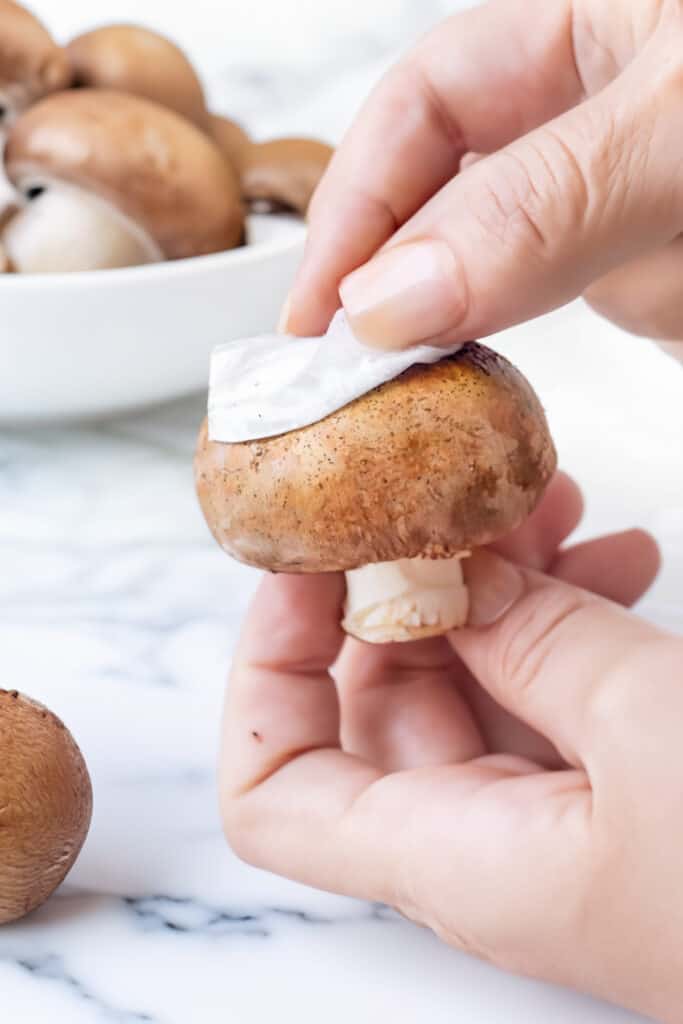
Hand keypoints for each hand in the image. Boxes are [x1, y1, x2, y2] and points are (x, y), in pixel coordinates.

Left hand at [219, 472, 682, 1018]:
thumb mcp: (653, 728)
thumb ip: (536, 641)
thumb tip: (448, 573)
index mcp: (458, 858)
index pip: (275, 789)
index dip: (266, 670)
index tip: (307, 565)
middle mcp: (484, 844)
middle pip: (372, 706)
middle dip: (399, 586)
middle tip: (450, 497)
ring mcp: (551, 816)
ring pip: (470, 682)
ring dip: (491, 587)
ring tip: (549, 502)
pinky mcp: (615, 787)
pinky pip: (551, 690)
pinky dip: (563, 617)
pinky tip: (617, 557)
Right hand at [282, 0, 682, 360]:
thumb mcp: (676, 129)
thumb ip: (540, 203)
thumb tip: (390, 298)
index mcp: (588, 27)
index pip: (423, 103)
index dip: (354, 204)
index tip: (316, 311)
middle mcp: (594, 116)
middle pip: (447, 194)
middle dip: (394, 275)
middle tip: (342, 368)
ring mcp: (626, 204)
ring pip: (507, 270)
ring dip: (460, 324)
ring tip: (413, 380)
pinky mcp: (658, 278)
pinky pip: (579, 319)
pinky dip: (544, 352)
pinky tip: (514, 379)